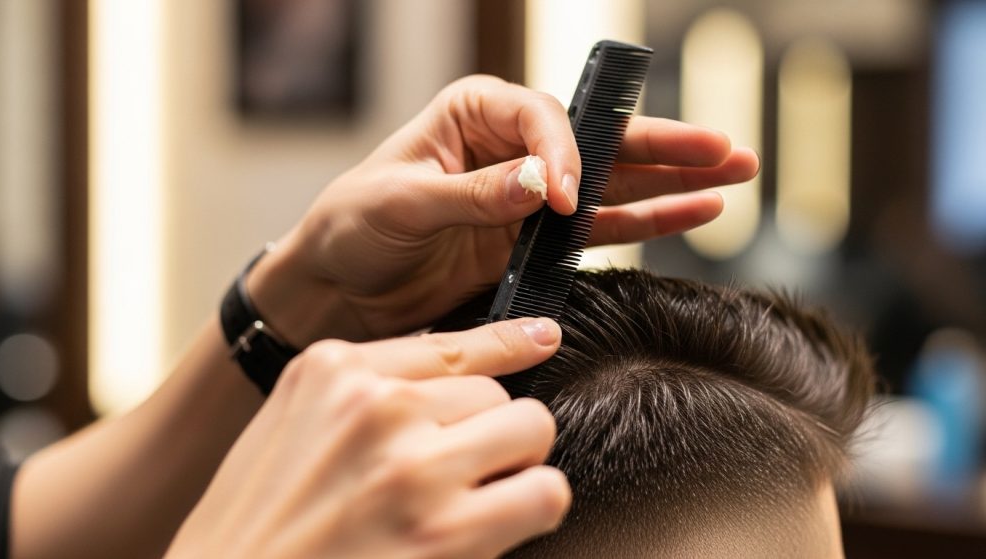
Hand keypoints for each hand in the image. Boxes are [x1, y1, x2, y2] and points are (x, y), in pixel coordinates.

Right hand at [166, 318, 569, 558]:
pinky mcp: (444, 531)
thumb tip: (452, 379)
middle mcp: (373, 405)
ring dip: (515, 466)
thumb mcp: (290, 432)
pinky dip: (534, 508)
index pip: (452, 344)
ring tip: (475, 500)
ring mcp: (410, 465)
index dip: (506, 345)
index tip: (542, 337)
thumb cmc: (255, 530)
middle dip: (487, 433)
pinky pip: (545, 491)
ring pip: (530, 428)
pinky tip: (495, 527)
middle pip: (493, 391)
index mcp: (331, 371)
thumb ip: (358, 396)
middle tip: (456, 477)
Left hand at [250, 75, 758, 344]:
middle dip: (664, 143)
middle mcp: (513, 144)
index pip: (541, 119)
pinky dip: (648, 219)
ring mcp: (532, 191)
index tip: (565, 200)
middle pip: (600, 137)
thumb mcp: (403, 204)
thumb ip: (474, 195)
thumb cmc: (355, 226)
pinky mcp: (538, 236)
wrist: (342, 283)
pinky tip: (696, 211)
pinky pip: (603, 225)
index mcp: (474, 112)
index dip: (565, 156)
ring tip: (736, 174)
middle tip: (727, 147)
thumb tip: (542, 185)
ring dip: (674, 179)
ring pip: (616, 179)